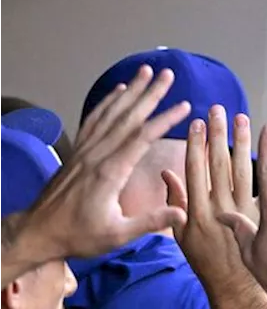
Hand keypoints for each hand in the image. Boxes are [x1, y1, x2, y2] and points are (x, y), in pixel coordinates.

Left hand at [19, 65, 190, 261]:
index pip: (142, 138)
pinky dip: (107, 102)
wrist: (40, 231)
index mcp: (110, 173)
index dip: (165, 120)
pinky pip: (94, 120)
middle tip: (168, 74)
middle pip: (128, 117)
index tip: (184, 105)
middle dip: (150, 94)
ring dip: (130, 91)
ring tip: (146, 72)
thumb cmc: (80, 236)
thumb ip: (151, 222)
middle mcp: (97, 155)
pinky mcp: (77, 152)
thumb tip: (183, 212)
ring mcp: (85, 151)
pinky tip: (118, 91)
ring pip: (111, 113)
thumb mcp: (118, 235)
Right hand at [162, 106, 260, 299]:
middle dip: (223, 134)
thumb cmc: (211, 267)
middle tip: (225, 110)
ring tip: (257, 121)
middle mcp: (226, 209)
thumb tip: (167, 172)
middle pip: (224, 164)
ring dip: (254, 144)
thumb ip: (175, 204)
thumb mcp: (184, 239)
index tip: (200, 121)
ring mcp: (252, 214)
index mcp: (201, 212)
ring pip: (255, 172)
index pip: (198, 169)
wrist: (241, 294)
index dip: (197, 143)